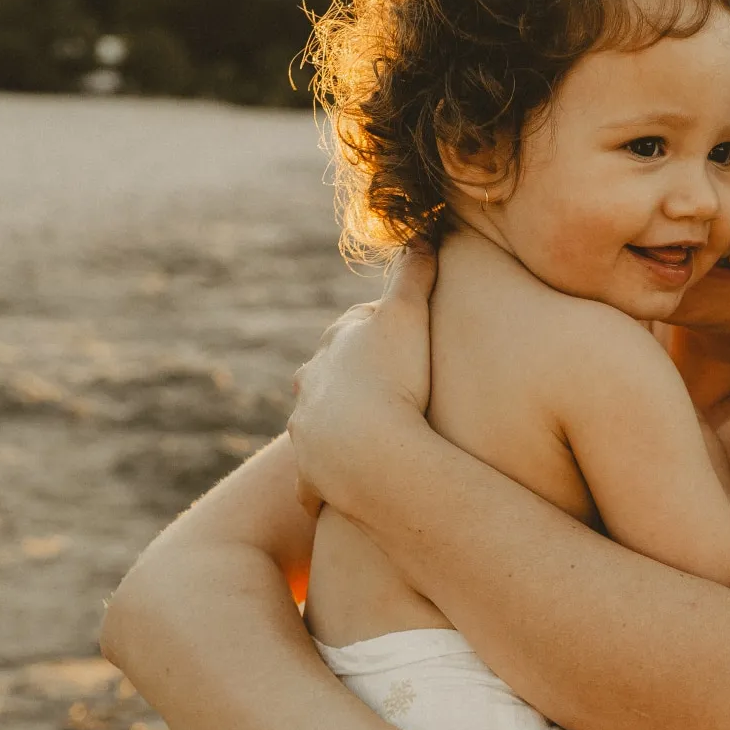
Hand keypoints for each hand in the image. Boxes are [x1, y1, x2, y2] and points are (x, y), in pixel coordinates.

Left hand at [289, 242, 436, 517]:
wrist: (365, 447)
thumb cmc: (392, 377)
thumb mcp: (407, 315)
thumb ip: (413, 274)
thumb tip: (423, 232)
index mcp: (333, 347)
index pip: (351, 335)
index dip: (376, 339)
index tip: (397, 347)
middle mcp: (310, 388)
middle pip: (328, 381)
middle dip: (348, 386)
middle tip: (379, 397)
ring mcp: (307, 434)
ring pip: (317, 430)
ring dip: (335, 435)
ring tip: (362, 448)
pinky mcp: (311, 478)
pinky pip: (316, 484)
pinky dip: (326, 487)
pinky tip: (342, 497)